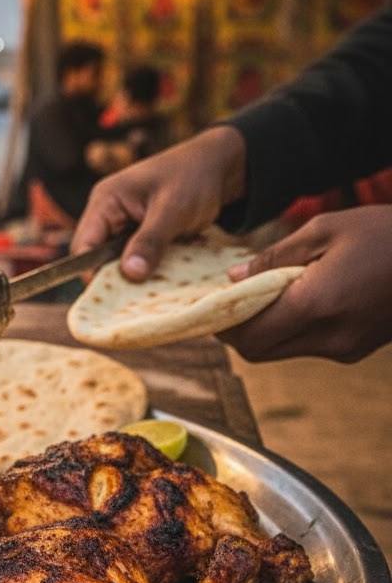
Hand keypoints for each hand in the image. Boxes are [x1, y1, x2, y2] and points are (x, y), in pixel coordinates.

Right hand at [72, 126, 246, 279]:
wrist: (221, 165)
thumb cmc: (195, 177)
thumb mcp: (173, 210)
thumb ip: (150, 241)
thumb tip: (130, 274)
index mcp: (106, 201)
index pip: (83, 245)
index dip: (91, 272)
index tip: (110, 296)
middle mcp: (108, 214)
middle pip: (97, 257)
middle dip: (115, 276)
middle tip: (136, 296)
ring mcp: (124, 224)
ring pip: (118, 261)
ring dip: (136, 273)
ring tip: (154, 285)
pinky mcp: (141, 234)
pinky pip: (136, 258)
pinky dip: (150, 267)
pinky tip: (166, 272)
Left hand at [221, 205, 391, 362]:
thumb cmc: (386, 233)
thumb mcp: (325, 229)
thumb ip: (273, 257)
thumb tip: (232, 279)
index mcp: (316, 305)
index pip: (249, 336)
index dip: (222, 326)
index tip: (209, 308)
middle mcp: (329, 337)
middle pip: (259, 352)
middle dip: (238, 332)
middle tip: (230, 304)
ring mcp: (345, 348)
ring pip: (282, 352)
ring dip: (266, 330)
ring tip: (264, 295)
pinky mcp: (356, 350)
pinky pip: (308, 347)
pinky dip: (292, 329)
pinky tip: (297, 300)